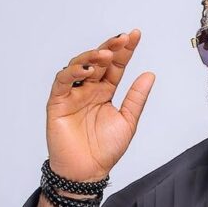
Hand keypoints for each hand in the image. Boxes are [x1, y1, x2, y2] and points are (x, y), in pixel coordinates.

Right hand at [46, 28, 154, 183]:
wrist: (87, 172)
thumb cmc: (105, 150)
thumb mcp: (128, 122)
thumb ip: (136, 98)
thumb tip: (150, 74)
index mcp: (105, 92)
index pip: (115, 66)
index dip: (124, 50)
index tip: (135, 35)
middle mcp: (88, 89)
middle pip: (97, 62)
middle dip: (110, 48)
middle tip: (123, 39)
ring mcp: (72, 93)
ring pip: (79, 66)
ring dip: (91, 57)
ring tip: (106, 54)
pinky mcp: (57, 101)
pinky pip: (62, 81)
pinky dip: (72, 72)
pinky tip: (86, 70)